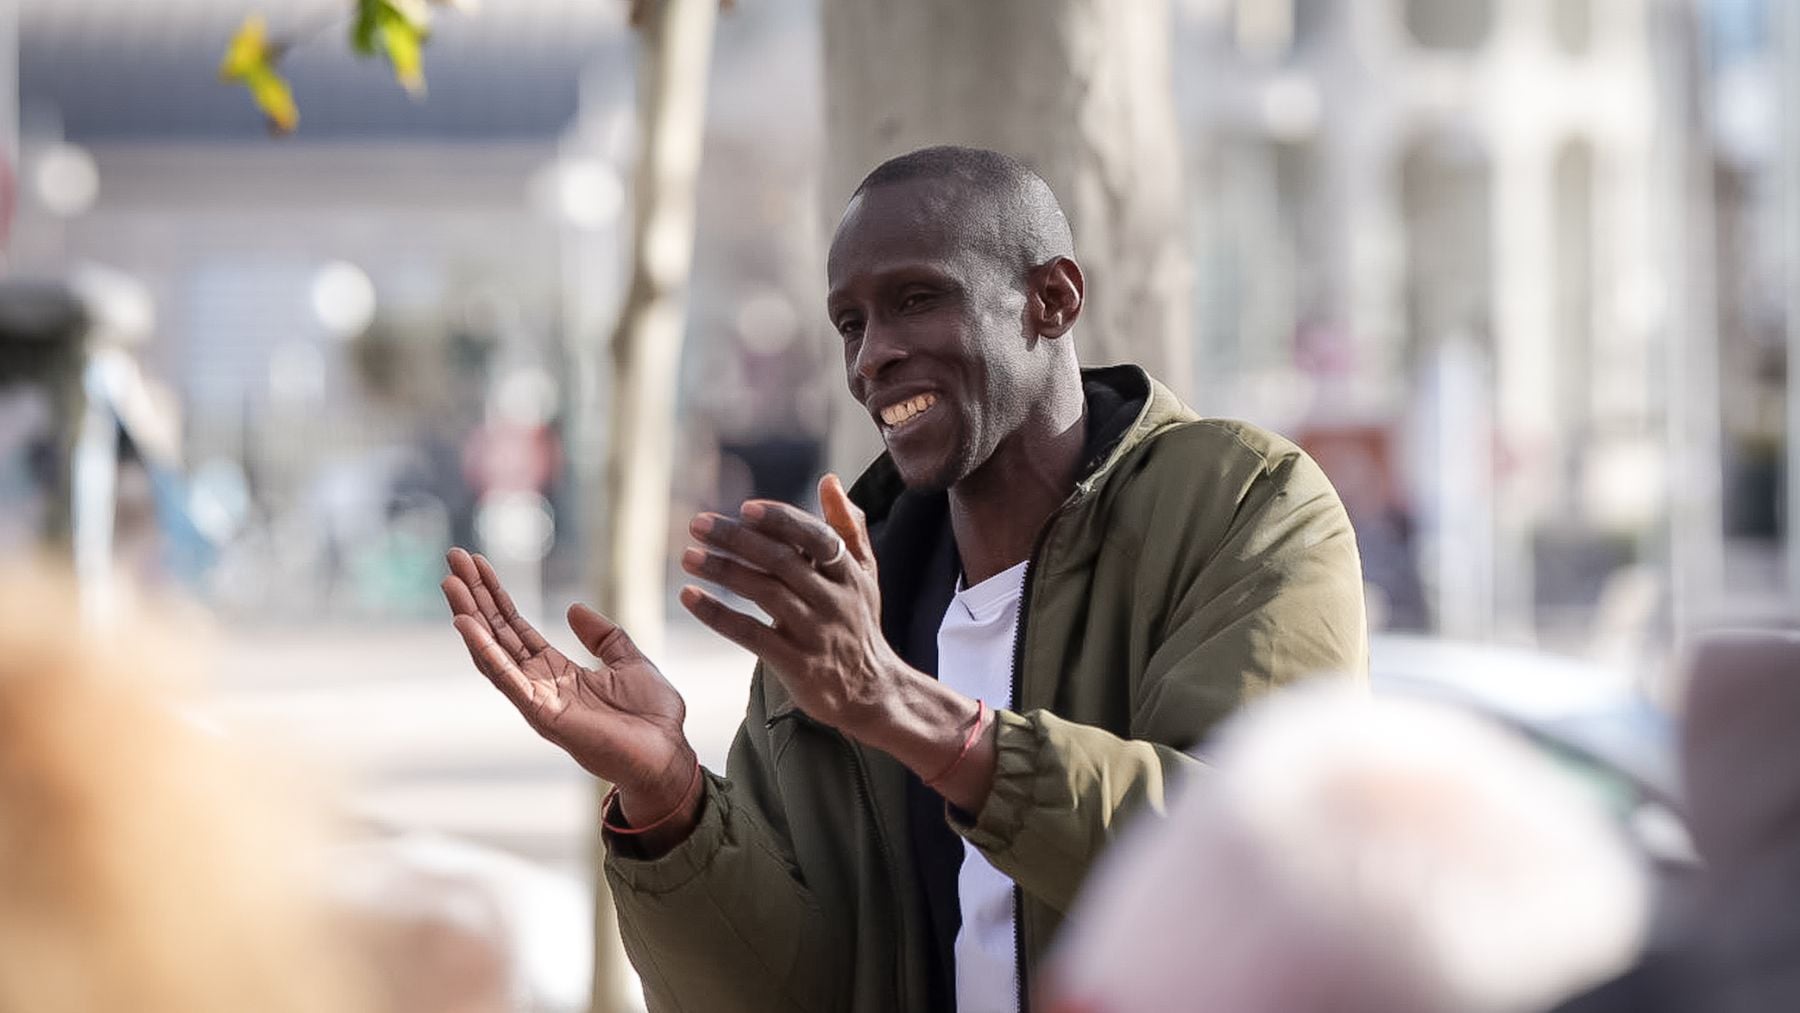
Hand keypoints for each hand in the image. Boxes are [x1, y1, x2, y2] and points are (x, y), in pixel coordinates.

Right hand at [441, 549, 696, 820]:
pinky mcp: (542, 715)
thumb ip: (602, 636)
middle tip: (453, 557)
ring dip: (470, 616)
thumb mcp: (629, 661)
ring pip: (492, 652)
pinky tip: (464, 623)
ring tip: (450, 582)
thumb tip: (573, 608)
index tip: (476, 563)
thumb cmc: (652, 716)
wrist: (667, 753)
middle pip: (497, 633)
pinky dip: (484, 651)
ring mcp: (537, 699)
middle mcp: (539, 684)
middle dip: (475, 596)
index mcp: (557, 671)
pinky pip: (506, 679)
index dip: (496, 595)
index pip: (516, 627)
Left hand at [679, 476, 1000, 811]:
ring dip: (723, 571)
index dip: (781, 521)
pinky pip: (751, 635)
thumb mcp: (864, 575)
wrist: (872, 692)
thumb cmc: (859, 624)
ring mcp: (816, 633)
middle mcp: (835, 600)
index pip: (815, 537)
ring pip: (765, 593)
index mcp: (849, 573)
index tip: (745, 508)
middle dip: (737, 539)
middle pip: (782, 561)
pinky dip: (718, 615)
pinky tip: (690, 598)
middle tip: (698, 524)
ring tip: (689, 557)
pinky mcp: (797, 664)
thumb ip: (847, 528)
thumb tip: (829, 481)